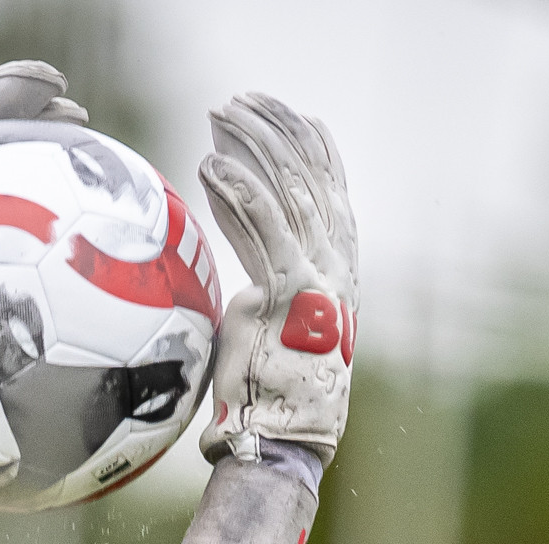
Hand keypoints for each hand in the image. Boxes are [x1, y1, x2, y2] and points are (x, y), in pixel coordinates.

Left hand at [197, 94, 356, 462]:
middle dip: (277, 130)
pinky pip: (262, 226)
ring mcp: (318, 278)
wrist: (282, 438)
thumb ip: (257, 279)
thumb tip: (224, 257)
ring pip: (288, 189)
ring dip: (252, 145)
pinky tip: (210, 163)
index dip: (310, 146)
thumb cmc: (265, 393)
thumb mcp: (266, 323)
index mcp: (339, 272)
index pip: (332, 191)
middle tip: (243, 101)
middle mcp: (337, 267)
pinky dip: (238, 189)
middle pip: (311, 178)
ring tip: (221, 115)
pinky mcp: (290, 291)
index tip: (287, 113)